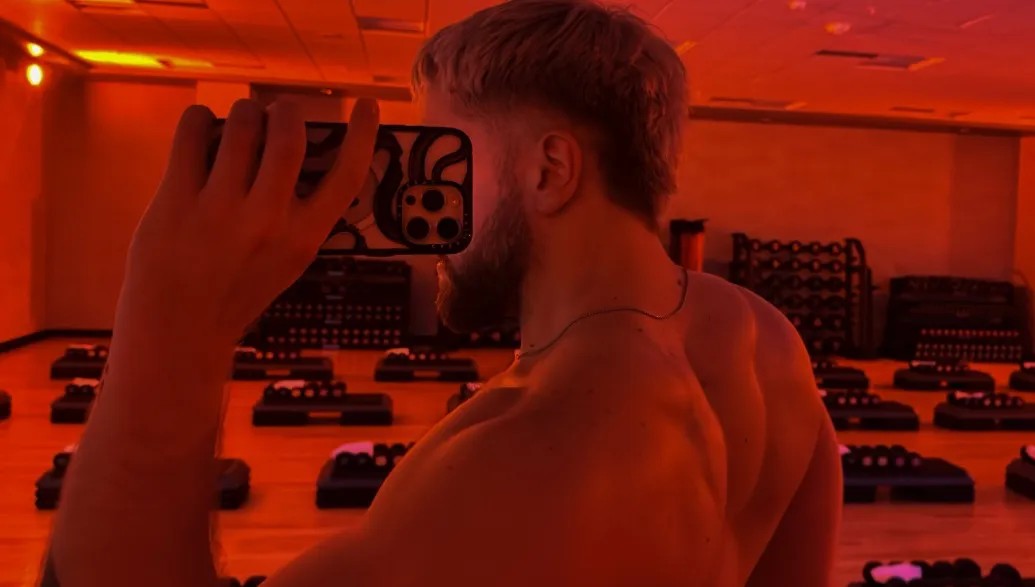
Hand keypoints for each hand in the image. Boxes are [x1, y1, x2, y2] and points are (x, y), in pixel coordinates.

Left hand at [118, 98, 379, 343]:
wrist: (179, 327)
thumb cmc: (237, 293)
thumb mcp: (287, 261)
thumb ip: (300, 216)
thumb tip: (298, 153)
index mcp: (303, 238)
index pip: (346, 177)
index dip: (363, 136)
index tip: (368, 106)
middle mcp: (267, 220)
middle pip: (289, 135)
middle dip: (286, 110)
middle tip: (279, 110)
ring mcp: (220, 208)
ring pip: (242, 125)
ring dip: (245, 111)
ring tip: (241, 119)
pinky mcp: (177, 198)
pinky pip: (193, 134)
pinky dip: (200, 119)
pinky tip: (202, 126)